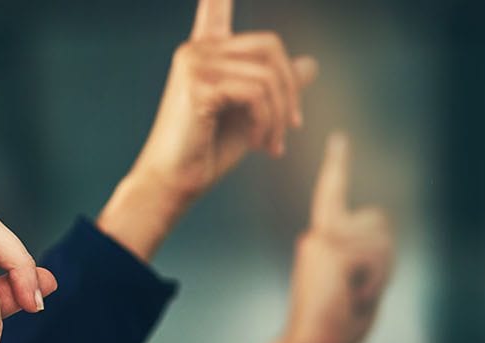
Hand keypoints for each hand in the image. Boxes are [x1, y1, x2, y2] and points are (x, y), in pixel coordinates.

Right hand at [126, 0, 318, 198]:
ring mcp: (194, 63)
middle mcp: (197, 50)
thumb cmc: (206, 152)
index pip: (215, 6)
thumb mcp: (253, 116)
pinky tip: (261, 144)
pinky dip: (268, 121)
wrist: (173, 184)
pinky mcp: (197, 83)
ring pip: (268, 73)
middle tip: (291, 128)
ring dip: (281, 114)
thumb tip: (311, 63)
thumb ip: (278, 87)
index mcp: (206, 52)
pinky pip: (257, 91)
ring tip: (273, 144)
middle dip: (290, 90)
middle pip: (271, 47)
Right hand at [262, 133, 393, 342]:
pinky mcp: (335, 250)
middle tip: (364, 285)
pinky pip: (377, 255)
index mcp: (318, 240)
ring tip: (358, 293)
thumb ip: (356, 256)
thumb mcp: (346, 282)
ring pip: (382, 237)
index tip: (340, 140)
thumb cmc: (335, 323)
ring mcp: (325, 240)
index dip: (337, 165)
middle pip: (378, 220)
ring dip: (382, 269)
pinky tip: (356, 294)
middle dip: (384, 250)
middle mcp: (319, 234)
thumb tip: (373, 231)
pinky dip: (376, 278)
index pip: (331, 194)